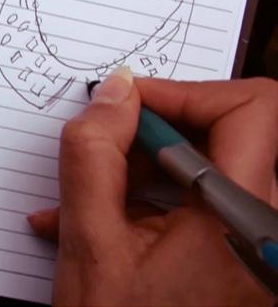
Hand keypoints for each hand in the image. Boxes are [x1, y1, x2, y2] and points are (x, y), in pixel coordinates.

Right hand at [28, 68, 276, 305]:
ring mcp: (263, 244)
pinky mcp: (249, 257)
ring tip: (98, 194)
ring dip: (157, 167)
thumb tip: (115, 93)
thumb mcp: (89, 243)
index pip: (252, 108)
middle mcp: (269, 227)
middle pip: (242, 132)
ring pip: (225, 165)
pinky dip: (165, 198)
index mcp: (242, 218)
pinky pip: (215, 201)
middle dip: (167, 130)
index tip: (132, 103)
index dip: (185, 93)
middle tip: (115, 145)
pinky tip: (111, 219)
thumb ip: (94, 155)